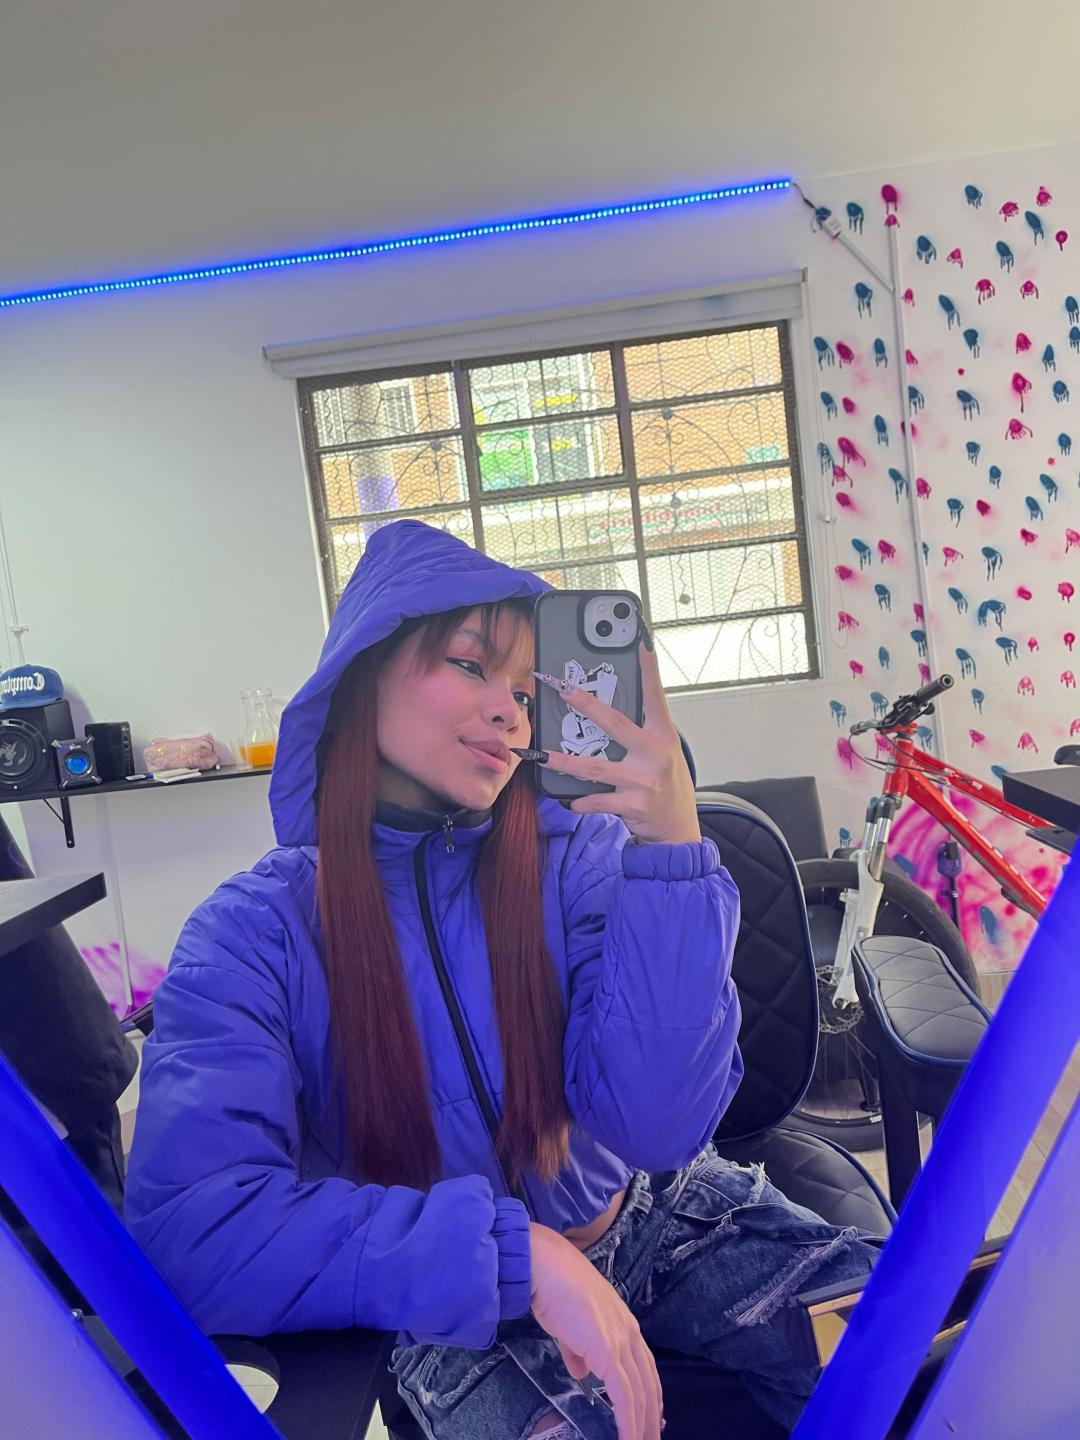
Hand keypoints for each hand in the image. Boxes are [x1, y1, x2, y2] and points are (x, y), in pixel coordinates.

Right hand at [529, 1222, 663, 1439]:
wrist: (545, 1266)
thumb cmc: (554, 1288)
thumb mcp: (570, 1325)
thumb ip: (578, 1350)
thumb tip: (581, 1374)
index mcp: (624, 1324)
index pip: (645, 1367)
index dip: (650, 1395)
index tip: (652, 1421)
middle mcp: (630, 1333)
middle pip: (649, 1384)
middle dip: (651, 1418)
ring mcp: (621, 1341)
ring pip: (640, 1393)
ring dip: (642, 1425)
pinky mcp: (608, 1351)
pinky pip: (624, 1394)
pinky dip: (628, 1421)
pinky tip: (627, 1438)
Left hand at [534, 642, 700, 845]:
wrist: (678, 832)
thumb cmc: (666, 787)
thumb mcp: (663, 755)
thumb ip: (640, 735)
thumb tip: (603, 715)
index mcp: (663, 737)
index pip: (655, 696)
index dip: (649, 669)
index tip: (641, 642)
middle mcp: (655, 754)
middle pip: (614, 723)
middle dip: (585, 704)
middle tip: (562, 688)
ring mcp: (643, 780)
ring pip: (593, 766)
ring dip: (562, 761)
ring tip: (539, 756)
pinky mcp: (632, 804)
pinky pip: (595, 800)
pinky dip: (578, 801)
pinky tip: (568, 800)